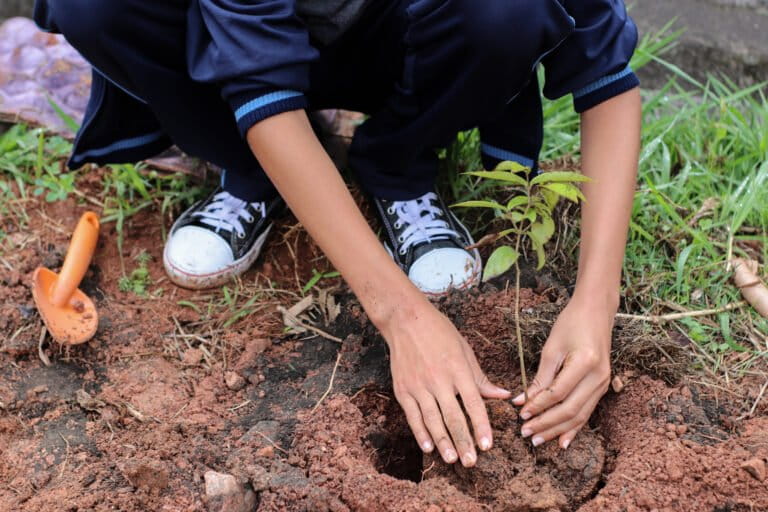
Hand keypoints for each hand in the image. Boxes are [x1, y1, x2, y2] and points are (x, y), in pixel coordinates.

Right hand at [381, 299, 510, 466]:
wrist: (405, 320)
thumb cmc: (439, 333)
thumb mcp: (465, 350)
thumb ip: (481, 378)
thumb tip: (503, 395)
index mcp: (458, 369)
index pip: (473, 403)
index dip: (481, 425)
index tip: (488, 445)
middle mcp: (438, 379)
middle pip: (453, 417)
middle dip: (464, 441)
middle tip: (472, 462)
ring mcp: (418, 385)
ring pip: (433, 420)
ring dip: (443, 442)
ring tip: (452, 460)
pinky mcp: (402, 389)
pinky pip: (413, 416)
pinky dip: (420, 433)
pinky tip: (428, 448)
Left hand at [513, 295, 613, 448]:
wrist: (596, 312)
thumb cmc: (571, 324)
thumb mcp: (551, 348)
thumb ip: (540, 377)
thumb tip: (522, 402)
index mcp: (586, 363)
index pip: (558, 393)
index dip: (538, 406)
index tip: (520, 414)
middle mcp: (599, 377)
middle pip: (570, 410)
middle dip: (546, 424)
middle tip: (526, 434)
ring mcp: (604, 383)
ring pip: (580, 415)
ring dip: (557, 429)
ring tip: (538, 440)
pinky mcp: (603, 386)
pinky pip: (587, 411)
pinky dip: (574, 427)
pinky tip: (562, 440)